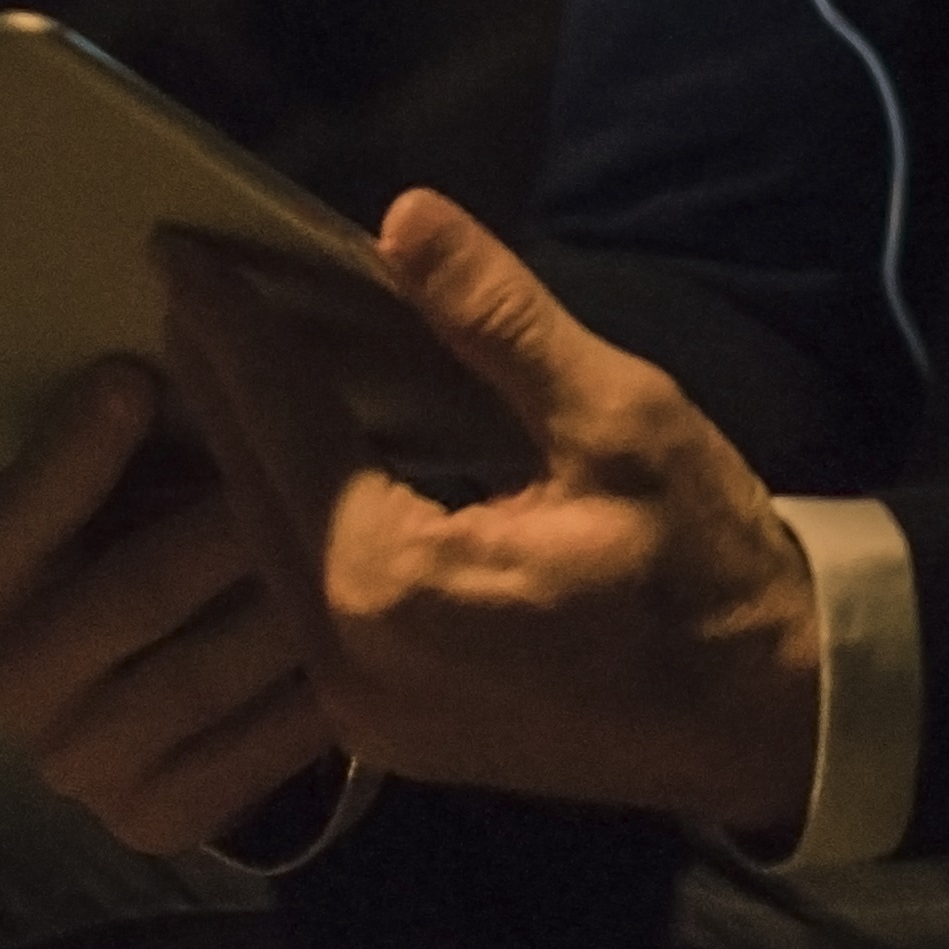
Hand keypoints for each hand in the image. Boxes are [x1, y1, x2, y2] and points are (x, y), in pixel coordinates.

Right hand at [0, 359, 337, 856]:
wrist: (156, 689)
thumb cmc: (155, 533)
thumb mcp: (130, 473)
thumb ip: (135, 412)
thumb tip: (178, 298)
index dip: (63, 461)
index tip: (135, 376)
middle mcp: (8, 686)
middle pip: (127, 593)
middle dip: (224, 516)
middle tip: (320, 457)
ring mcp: (79, 767)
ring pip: (205, 668)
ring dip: (290, 598)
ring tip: (377, 528)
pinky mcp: (156, 819)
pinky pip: (255, 751)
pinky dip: (318, 691)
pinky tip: (381, 636)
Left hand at [153, 187, 822, 838]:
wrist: (771, 715)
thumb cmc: (708, 565)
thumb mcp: (619, 418)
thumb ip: (499, 321)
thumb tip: (403, 216)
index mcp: (393, 584)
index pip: (283, 425)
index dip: (233, 328)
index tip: (179, 251)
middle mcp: (344, 661)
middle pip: (251, 492)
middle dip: (216, 382)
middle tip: (178, 288)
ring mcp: (357, 714)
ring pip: (265, 556)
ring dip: (242, 453)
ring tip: (216, 360)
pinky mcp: (382, 732)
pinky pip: (301, 604)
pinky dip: (286, 519)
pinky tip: (284, 466)